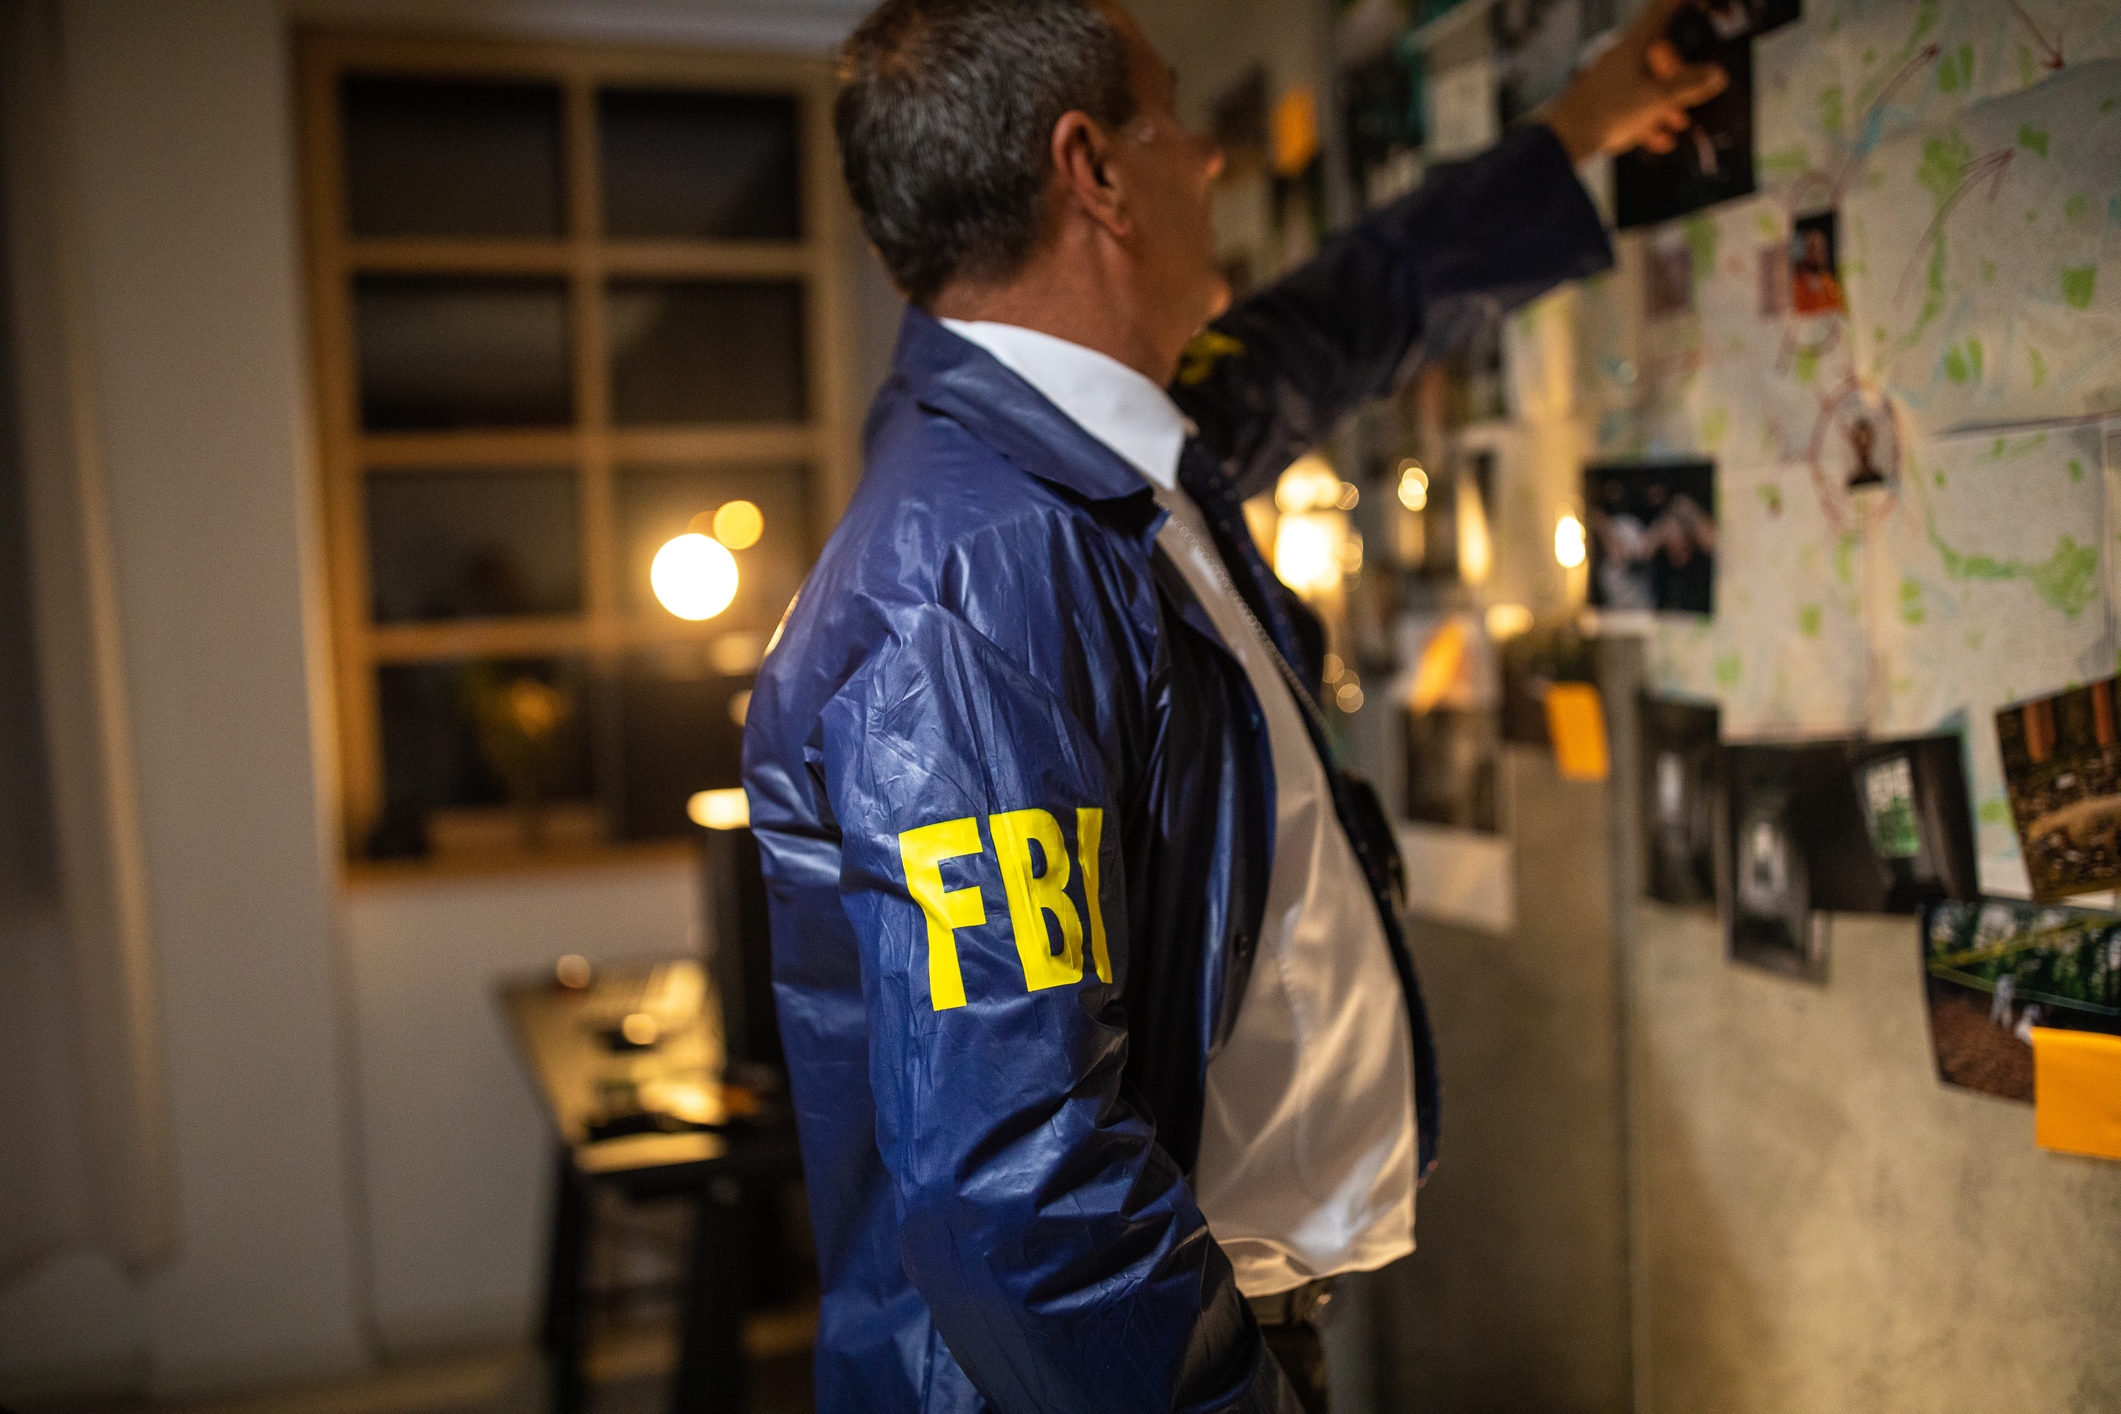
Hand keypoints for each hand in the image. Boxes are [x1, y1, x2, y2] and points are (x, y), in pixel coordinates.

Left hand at [1542, 0, 1728, 162]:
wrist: (1565, 140)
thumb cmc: (1606, 112)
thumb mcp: (1657, 99)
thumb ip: (1688, 86)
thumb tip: (1715, 75)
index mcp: (1633, 45)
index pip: (1661, 10)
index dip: (1679, 2)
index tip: (1690, 1)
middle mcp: (1619, 57)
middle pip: (1657, 55)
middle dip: (1678, 76)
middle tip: (1695, 91)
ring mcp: (1608, 80)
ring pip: (1644, 84)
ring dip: (1664, 104)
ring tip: (1679, 123)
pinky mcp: (1599, 103)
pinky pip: (1629, 107)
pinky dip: (1646, 120)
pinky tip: (1659, 140)